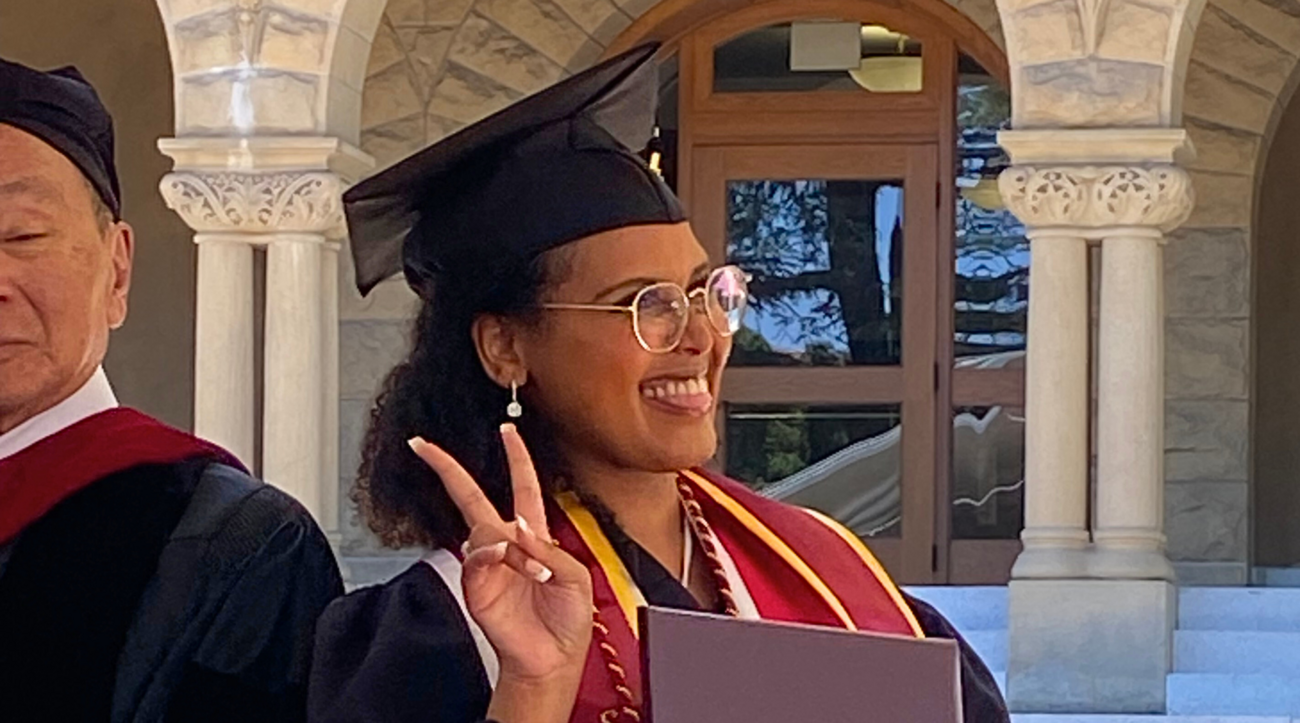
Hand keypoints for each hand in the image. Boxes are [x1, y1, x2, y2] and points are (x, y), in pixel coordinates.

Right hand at [408, 424, 592, 683]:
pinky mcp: (476, 585)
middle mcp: (506, 544)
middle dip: (448, 470)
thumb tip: (520, 531)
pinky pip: (477, 557)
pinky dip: (496, 556)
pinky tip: (511, 565)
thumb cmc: (567, 620)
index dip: (516, 456)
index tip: (506, 429)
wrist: (552, 659)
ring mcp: (487, 564)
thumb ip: (550, 550)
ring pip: (482, 530)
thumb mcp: (576, 577)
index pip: (523, 486)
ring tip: (535, 572)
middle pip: (472, 497)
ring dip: (511, 545)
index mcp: (534, 535)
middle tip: (425, 447)